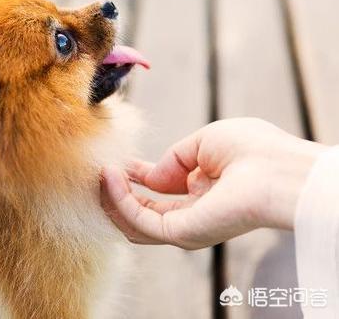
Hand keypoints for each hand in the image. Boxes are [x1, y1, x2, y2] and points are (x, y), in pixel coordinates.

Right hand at [100, 118, 326, 249]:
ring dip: (111, 197)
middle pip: (142, 208)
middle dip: (117, 190)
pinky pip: (138, 219)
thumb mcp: (204, 143)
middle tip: (99, 169)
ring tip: (99, 173)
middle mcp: (192, 213)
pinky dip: (119, 199)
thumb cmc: (252, 149)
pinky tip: (109, 177)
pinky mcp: (180, 234)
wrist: (277, 169)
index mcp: (203, 192)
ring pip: (134, 220)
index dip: (134, 176)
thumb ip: (173, 159)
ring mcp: (185, 227)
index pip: (158, 189)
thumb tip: (149, 176)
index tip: (114, 161)